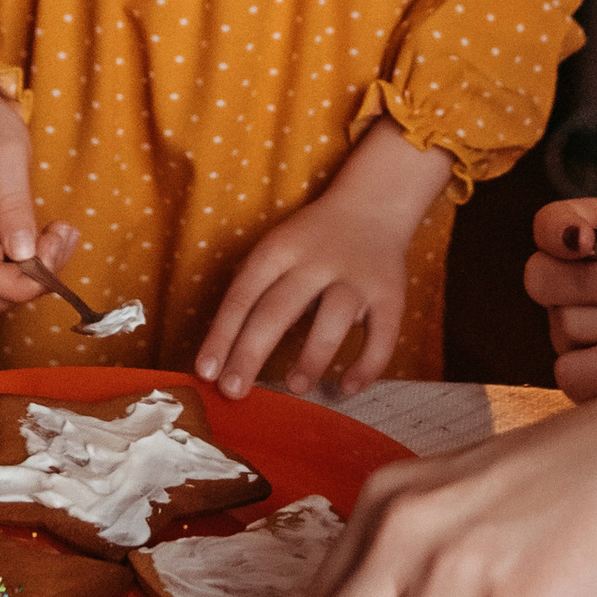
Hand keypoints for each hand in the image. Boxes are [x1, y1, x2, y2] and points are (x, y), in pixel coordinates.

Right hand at [0, 67, 78, 310]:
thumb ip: (13, 205)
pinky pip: (7, 265)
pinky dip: (35, 257)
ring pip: (3, 284)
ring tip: (61, 228)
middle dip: (37, 278)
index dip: (29, 280)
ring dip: (40, 268)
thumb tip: (23, 254)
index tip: (56, 240)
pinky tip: (51, 230)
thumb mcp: (5, 154)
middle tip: (62, 233)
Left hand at [197, 123, 452, 398]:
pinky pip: (382, 335)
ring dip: (312, 357)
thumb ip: (254, 291)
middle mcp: (317, 261)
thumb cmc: (310, 240)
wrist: (373, 205)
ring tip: (294, 387)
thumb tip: (222, 357)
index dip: (222, 334)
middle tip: (234, 391)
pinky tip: (347, 388)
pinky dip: (366, 366)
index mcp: (280, 248)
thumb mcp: (276, 249)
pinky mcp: (391, 295)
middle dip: (251, 353)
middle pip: (278, 309)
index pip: (243, 294)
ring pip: (333, 320)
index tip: (205, 372)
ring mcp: (357, 278)